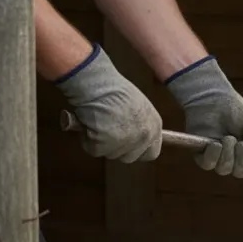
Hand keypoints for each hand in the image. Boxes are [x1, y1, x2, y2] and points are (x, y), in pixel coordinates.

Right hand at [56, 44, 163, 162]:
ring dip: (101, 142)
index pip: (151, 153)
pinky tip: (89, 123)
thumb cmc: (114, 90)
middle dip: (116, 148)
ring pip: (110, 154)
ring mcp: (125, 142)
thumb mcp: (139, 108)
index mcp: (154, 127)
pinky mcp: (105, 144)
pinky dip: (87, 139)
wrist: (98, 84)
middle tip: (106, 130)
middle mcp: (143, 137)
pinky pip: (94, 149)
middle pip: (129, 157)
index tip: (126, 146)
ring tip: (98, 121)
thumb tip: (132, 136)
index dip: (136, 151)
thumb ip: (140, 125)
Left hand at [166, 57, 242, 178]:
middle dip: (242, 158)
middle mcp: (236, 159)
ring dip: (228, 154)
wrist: (212, 98)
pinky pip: (208, 165)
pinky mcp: (202, 155)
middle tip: (241, 142)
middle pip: (241, 172)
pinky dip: (213, 155)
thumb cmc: (235, 110)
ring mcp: (218, 158)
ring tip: (227, 137)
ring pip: (224, 169)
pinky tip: (215, 143)